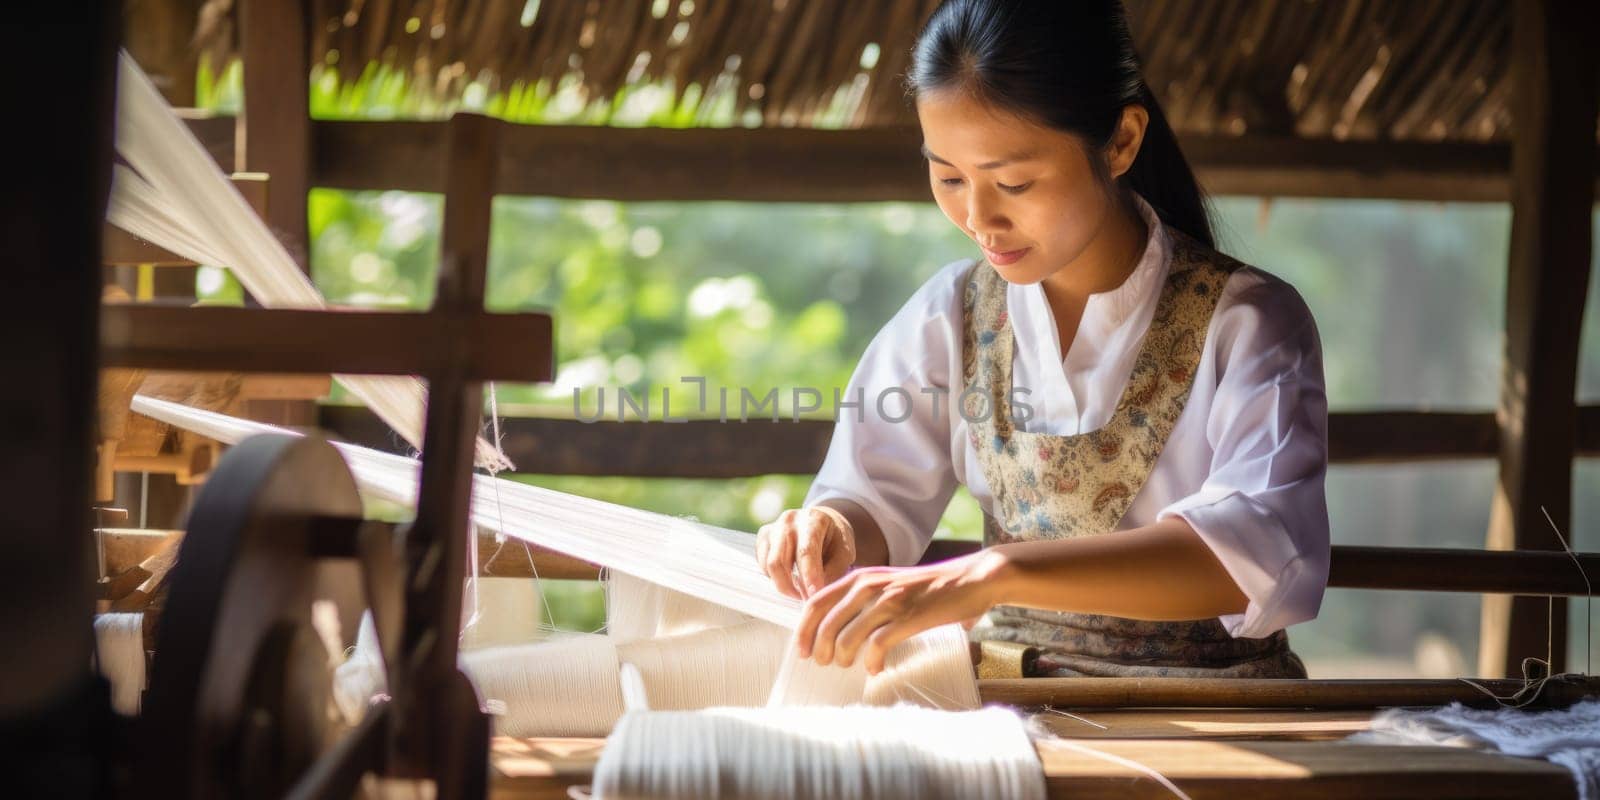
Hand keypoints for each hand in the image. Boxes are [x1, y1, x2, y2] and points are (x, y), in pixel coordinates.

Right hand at [755, 506, 856, 598]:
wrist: (821, 522)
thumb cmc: (835, 539)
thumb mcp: (845, 552)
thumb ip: (833, 571)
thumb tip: (816, 594)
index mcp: (813, 520)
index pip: (806, 551)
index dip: (808, 576)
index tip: (813, 596)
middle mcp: (788, 521)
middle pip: (778, 561)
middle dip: (791, 587)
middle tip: (806, 600)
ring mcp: (772, 528)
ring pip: (768, 565)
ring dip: (783, 585)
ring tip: (800, 592)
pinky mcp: (763, 537)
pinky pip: (763, 565)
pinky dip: (775, 578)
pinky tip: (790, 578)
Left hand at [793, 551, 1006, 674]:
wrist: (970, 578)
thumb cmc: (927, 586)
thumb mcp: (888, 582)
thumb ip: (863, 597)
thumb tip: (835, 626)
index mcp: (861, 576)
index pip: (816, 601)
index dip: (804, 629)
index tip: (802, 650)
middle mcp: (870, 585)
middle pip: (827, 622)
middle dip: (820, 648)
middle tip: (824, 663)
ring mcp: (890, 600)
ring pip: (848, 636)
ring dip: (843, 657)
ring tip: (848, 665)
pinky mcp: (909, 617)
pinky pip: (877, 645)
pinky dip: (872, 662)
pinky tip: (875, 669)